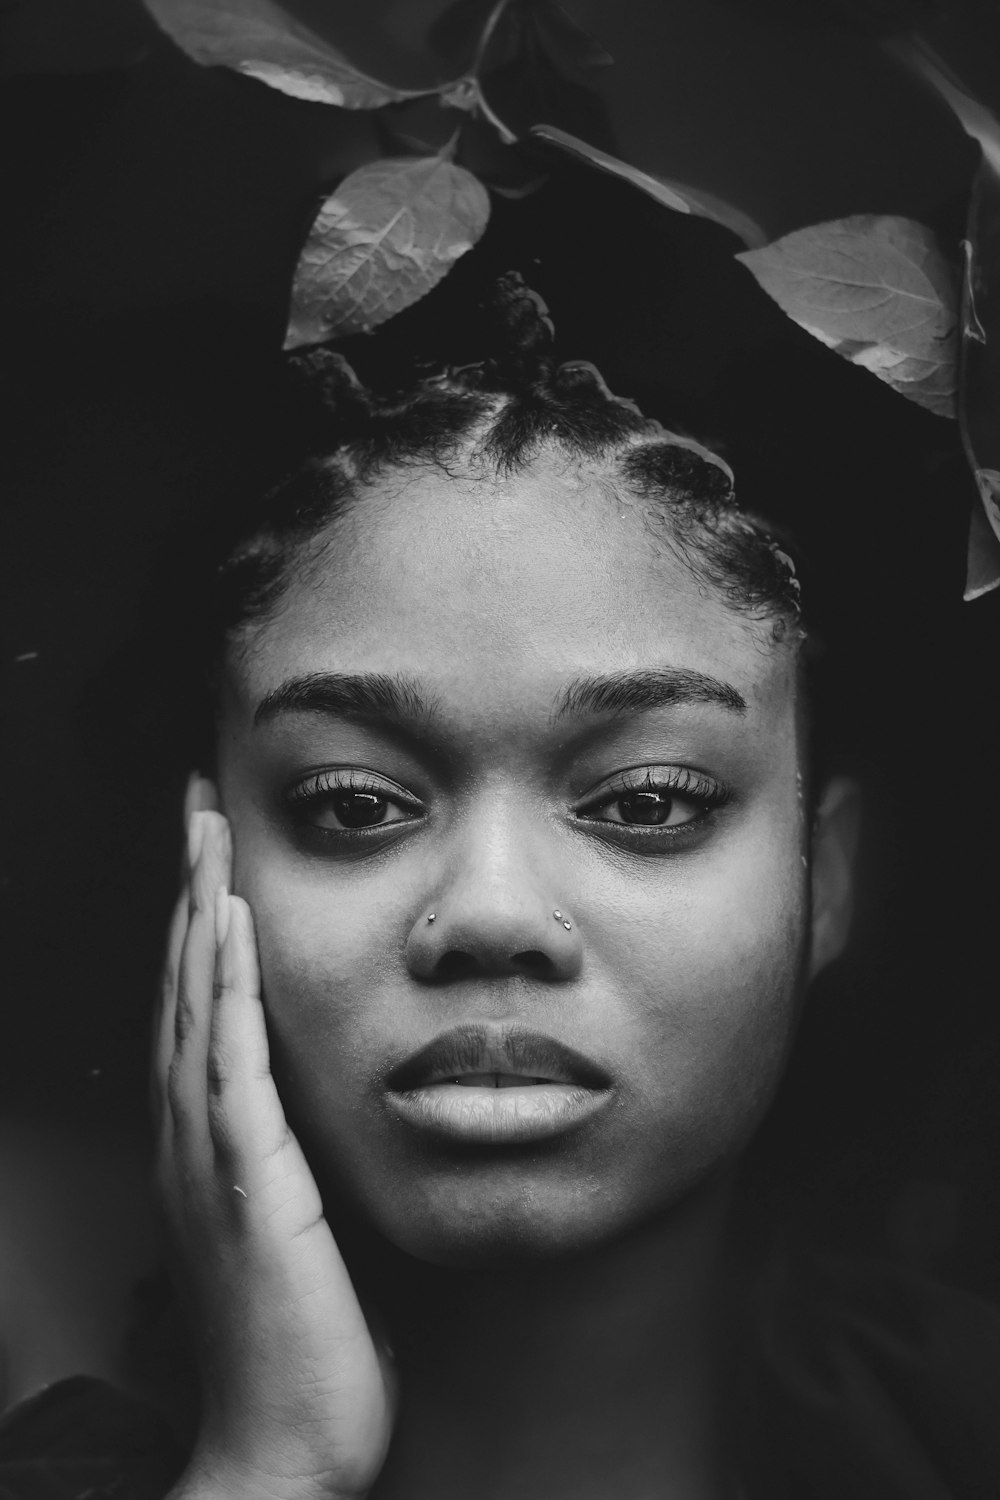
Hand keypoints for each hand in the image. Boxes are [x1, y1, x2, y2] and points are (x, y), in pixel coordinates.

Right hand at [155, 795, 396, 1499]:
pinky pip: (230, 1061)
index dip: (206, 923)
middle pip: (186, 984)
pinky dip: (226, 984)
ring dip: (202, 909)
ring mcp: (211, 1155)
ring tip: (206, 829)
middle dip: (194, 889)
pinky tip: (231, 923)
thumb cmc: (310, 1340)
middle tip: (198, 807)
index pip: (203, 1006)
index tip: (220, 853)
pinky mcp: (248, 1179)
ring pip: (197, 1003)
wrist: (288, 1444)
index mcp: (214, 1142)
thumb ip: (310, 1153)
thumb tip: (348, 1097)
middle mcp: (195, 1136)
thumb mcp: (309, 1222)